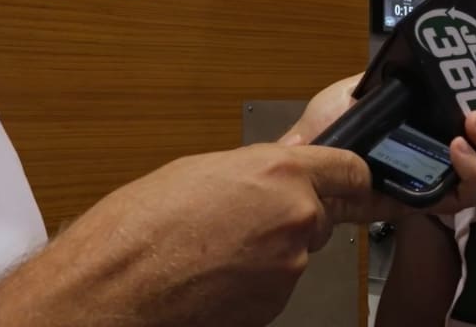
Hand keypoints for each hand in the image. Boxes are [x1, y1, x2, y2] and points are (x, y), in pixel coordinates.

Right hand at [0, 144, 373, 326]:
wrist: (111, 293)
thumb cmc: (137, 230)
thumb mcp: (202, 171)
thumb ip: (258, 169)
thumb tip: (281, 169)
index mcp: (280, 172)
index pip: (354, 171)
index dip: (354, 178)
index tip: (364, 185)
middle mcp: (295, 217)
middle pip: (323, 214)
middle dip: (298, 215)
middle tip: (250, 220)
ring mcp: (289, 266)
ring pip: (297, 251)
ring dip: (271, 249)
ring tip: (214, 248)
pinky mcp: (275, 305)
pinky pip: (276, 284)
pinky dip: (254, 280)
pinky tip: (214, 274)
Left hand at [282, 73, 475, 221]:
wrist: (304, 163)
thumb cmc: (329, 129)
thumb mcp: (364, 89)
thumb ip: (394, 76)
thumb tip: (425, 51)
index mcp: (444, 129)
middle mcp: (451, 157)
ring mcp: (442, 181)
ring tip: (475, 124)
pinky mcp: (428, 203)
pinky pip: (464, 197)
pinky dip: (469, 173)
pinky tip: (458, 149)